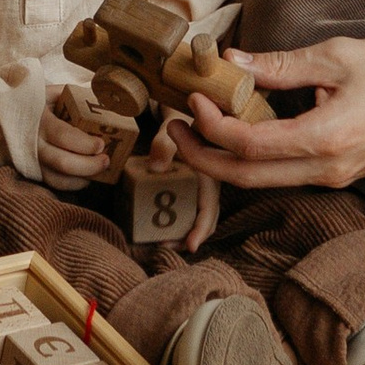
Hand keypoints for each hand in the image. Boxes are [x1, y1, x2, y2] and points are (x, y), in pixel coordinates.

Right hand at [37, 85, 113, 190]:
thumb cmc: (30, 102)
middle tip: (106, 160)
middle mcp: (32, 143)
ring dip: (82, 178)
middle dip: (89, 165)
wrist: (1, 115)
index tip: (101, 144)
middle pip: (63, 162)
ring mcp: (30, 160)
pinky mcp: (30, 171)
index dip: (84, 143)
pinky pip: (53, 184)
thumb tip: (100, 101)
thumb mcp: (48, 92)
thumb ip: (72, 95)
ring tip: (99, 171)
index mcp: (38, 119)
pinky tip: (85, 177)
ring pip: (57, 179)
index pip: (63, 135)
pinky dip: (72, 184)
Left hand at [139, 123, 219, 256]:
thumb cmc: (180, 125)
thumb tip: (155, 168)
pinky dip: (178, 222)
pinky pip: (188, 211)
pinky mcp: (191, 190)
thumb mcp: (171, 130)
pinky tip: (159, 224)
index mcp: (209, 177)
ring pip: (197, 218)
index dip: (201, 229)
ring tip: (158, 240)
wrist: (185, 118)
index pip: (209, 209)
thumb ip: (163, 146)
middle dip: (187, 238)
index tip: (190, 246)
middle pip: (204, 221)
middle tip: (163, 246)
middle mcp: (208, 187)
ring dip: (181, 232)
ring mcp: (201, 190)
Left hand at [166, 21, 364, 190]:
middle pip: (247, 178)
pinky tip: (241, 131)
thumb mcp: (336, 56)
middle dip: (202, 156)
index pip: (250, 146)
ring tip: (198, 127)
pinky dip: (254, 159)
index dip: (211, 126)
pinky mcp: (340, 175)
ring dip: (225, 160)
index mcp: (327, 139)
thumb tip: (232, 60)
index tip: (193, 98)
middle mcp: (329, 170)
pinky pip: (286, 175)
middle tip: (174, 127)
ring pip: (265, 182)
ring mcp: (336, 178)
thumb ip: (280, 65)